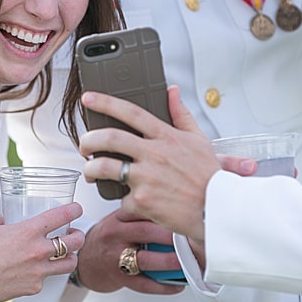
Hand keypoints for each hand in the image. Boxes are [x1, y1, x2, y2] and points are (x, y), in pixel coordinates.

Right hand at [0, 203, 84, 301]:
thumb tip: (2, 221)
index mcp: (29, 231)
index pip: (62, 215)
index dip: (74, 210)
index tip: (77, 209)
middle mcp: (38, 251)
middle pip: (74, 242)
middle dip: (79, 236)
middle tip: (75, 234)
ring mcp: (38, 271)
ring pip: (69, 264)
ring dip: (70, 258)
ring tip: (67, 255)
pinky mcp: (33, 287)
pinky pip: (45, 280)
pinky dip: (43, 275)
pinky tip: (35, 271)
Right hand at [74, 209, 183, 293]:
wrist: (83, 261)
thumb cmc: (106, 239)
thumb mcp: (117, 220)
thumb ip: (139, 215)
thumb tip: (174, 212)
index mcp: (118, 218)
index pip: (142, 209)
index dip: (165, 210)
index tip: (185, 211)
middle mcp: (116, 235)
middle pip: (147, 232)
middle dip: (172, 235)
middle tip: (193, 236)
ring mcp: (116, 257)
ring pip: (146, 259)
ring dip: (171, 261)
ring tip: (188, 261)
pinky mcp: (119, 278)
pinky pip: (144, 284)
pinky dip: (163, 286)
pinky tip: (178, 284)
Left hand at [81, 86, 219, 240]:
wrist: (217, 210)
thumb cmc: (208, 177)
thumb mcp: (199, 140)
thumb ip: (181, 114)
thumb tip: (172, 91)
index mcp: (166, 137)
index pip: (130, 112)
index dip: (105, 103)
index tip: (89, 99)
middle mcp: (154, 154)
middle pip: (108, 138)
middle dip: (87, 140)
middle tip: (84, 145)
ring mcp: (146, 178)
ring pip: (103, 167)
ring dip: (90, 169)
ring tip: (91, 173)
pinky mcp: (142, 202)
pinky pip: (121, 200)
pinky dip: (123, 202)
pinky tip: (131, 202)